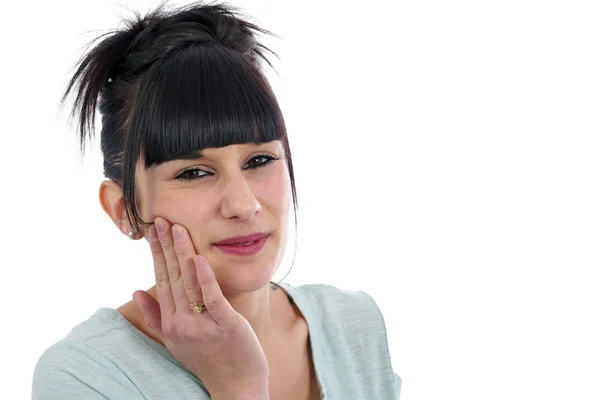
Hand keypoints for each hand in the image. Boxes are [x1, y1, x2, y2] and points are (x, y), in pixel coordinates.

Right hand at [132, 217, 269, 394]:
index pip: (161, 279)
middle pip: (172, 276)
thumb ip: (155, 316)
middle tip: (160, 220)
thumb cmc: (207, 360)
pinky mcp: (226, 324)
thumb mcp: (175, 340)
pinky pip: (212, 297)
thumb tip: (136, 290)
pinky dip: (206, 277)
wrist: (235, 386)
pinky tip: (200, 258)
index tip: (151, 230)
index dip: (156, 253)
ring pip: (189, 282)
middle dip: (165, 246)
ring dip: (183, 253)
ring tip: (177, 229)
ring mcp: (202, 324)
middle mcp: (181, 322)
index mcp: (170, 322)